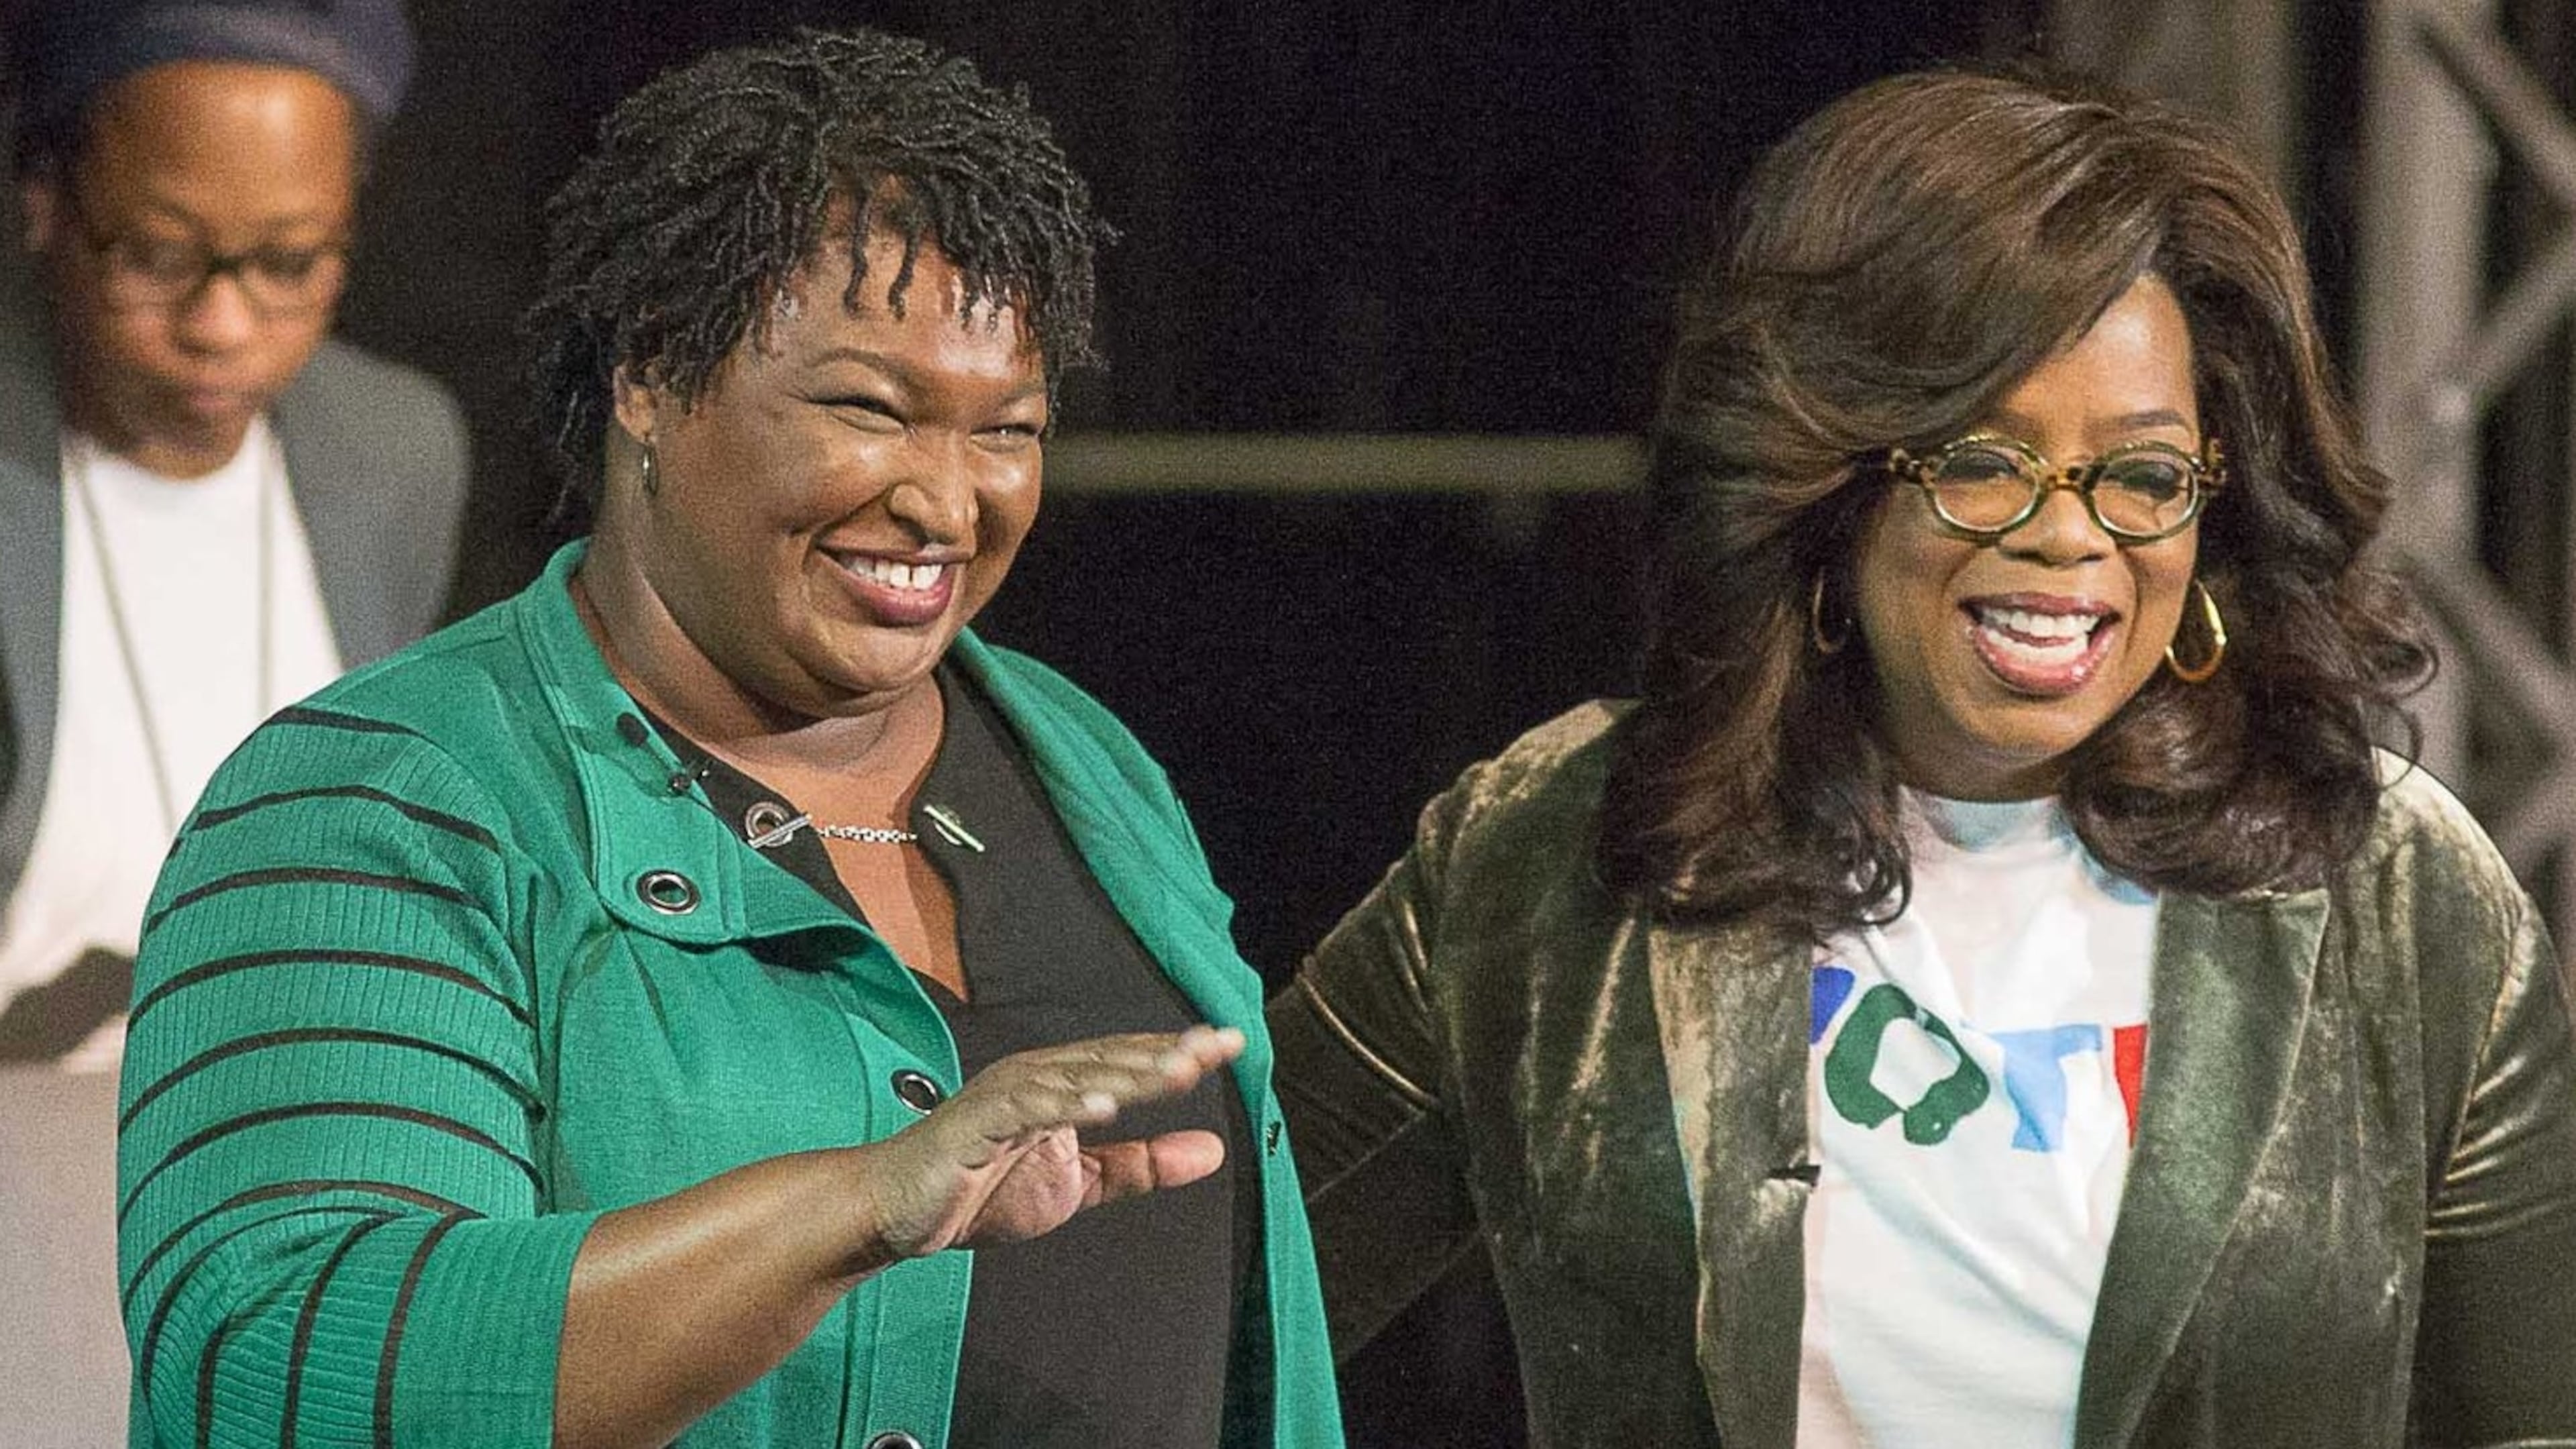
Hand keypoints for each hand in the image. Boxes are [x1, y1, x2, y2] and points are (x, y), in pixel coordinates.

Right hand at [853, 1025, 1244, 1261]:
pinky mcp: (976, 1120)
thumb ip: (1141, 1166)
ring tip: (1178, 1072)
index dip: (1177, 1051)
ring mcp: (1004, 1093)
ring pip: (1076, 1075)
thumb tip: (1212, 1150)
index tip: (1230, 1044)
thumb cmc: (982, 1191)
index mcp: (1061, 1083)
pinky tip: (1104, 1106)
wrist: (898, 1214)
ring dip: (1128, 1073)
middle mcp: (1036, 1075)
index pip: (1129, 1061)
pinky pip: (1027, 1108)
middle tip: (1217, 1046)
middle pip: (1110, 1058)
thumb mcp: (1078, 1185)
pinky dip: (1066, 1103)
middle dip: (1164, 1052)